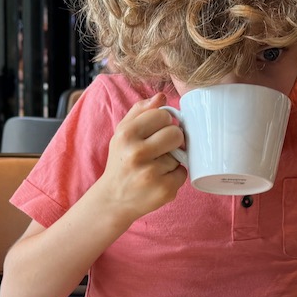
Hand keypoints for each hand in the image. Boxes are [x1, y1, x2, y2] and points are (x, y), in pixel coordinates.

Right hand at [92, 94, 187, 223]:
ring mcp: (151, 173)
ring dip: (172, 160)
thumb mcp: (122, 133)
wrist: (113, 199)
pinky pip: (183, 173)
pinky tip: (159, 179)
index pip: (163, 115)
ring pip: (179, 155)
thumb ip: (140, 111)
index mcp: (127, 134)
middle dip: (173, 140)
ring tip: (155, 167)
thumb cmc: (121, 161)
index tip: (156, 132)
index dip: (163, 123)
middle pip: (176, 133)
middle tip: (162, 149)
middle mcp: (137, 153)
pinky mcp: (164, 190)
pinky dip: (175, 176)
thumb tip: (161, 96)